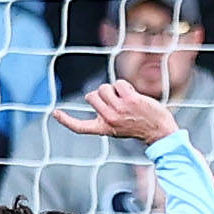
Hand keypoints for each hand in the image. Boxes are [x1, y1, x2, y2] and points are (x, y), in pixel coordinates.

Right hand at [52, 79, 178, 146]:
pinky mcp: (129, 100)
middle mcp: (108, 120)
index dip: (66, 121)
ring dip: (114, 89)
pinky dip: (125, 86)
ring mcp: (119, 110)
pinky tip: (133, 96)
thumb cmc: (139, 126)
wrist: (159, 131)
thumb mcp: (117, 125)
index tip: (55, 113)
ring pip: (104, 88)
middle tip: (116, 102)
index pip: (80, 127)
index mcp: (103, 129)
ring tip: (126, 100)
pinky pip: (119, 83)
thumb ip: (106, 113)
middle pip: (92, 96)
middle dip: (102, 94)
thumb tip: (96, 95)